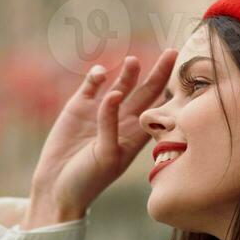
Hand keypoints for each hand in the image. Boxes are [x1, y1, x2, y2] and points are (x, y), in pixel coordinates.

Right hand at [22, 50, 178, 228]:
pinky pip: (91, 85)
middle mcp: (121, 120)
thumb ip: (110, 125)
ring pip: (120, 84)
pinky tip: (99, 74)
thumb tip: (115, 93)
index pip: (157, 107)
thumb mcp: (105, 156)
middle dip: (158, 72)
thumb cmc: (87, 180)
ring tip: (133, 62)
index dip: (169, 90)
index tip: (183, 75)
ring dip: (128, 72)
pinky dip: (96, 77)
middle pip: (145, 91)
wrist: (56, 188)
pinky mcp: (78, 108)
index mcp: (135, 135)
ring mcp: (99, 112)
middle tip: (172, 52)